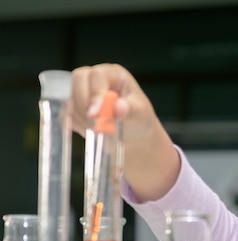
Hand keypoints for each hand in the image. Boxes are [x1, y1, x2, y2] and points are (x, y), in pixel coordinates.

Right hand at [71, 63, 179, 201]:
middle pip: (76, 82)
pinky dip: (75, 125)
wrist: (138, 142)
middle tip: (92, 123)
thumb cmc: (142, 124)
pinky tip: (91, 133)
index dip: (92, 92)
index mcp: (114, 75)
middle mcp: (97, 81)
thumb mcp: (141, 117)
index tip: (95, 113)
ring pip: (69, 99)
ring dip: (79, 116)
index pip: (94, 75)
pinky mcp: (77, 111)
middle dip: (82, 103)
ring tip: (99, 129)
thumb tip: (118, 106)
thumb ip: (129, 111)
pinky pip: (67, 115)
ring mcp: (85, 96)